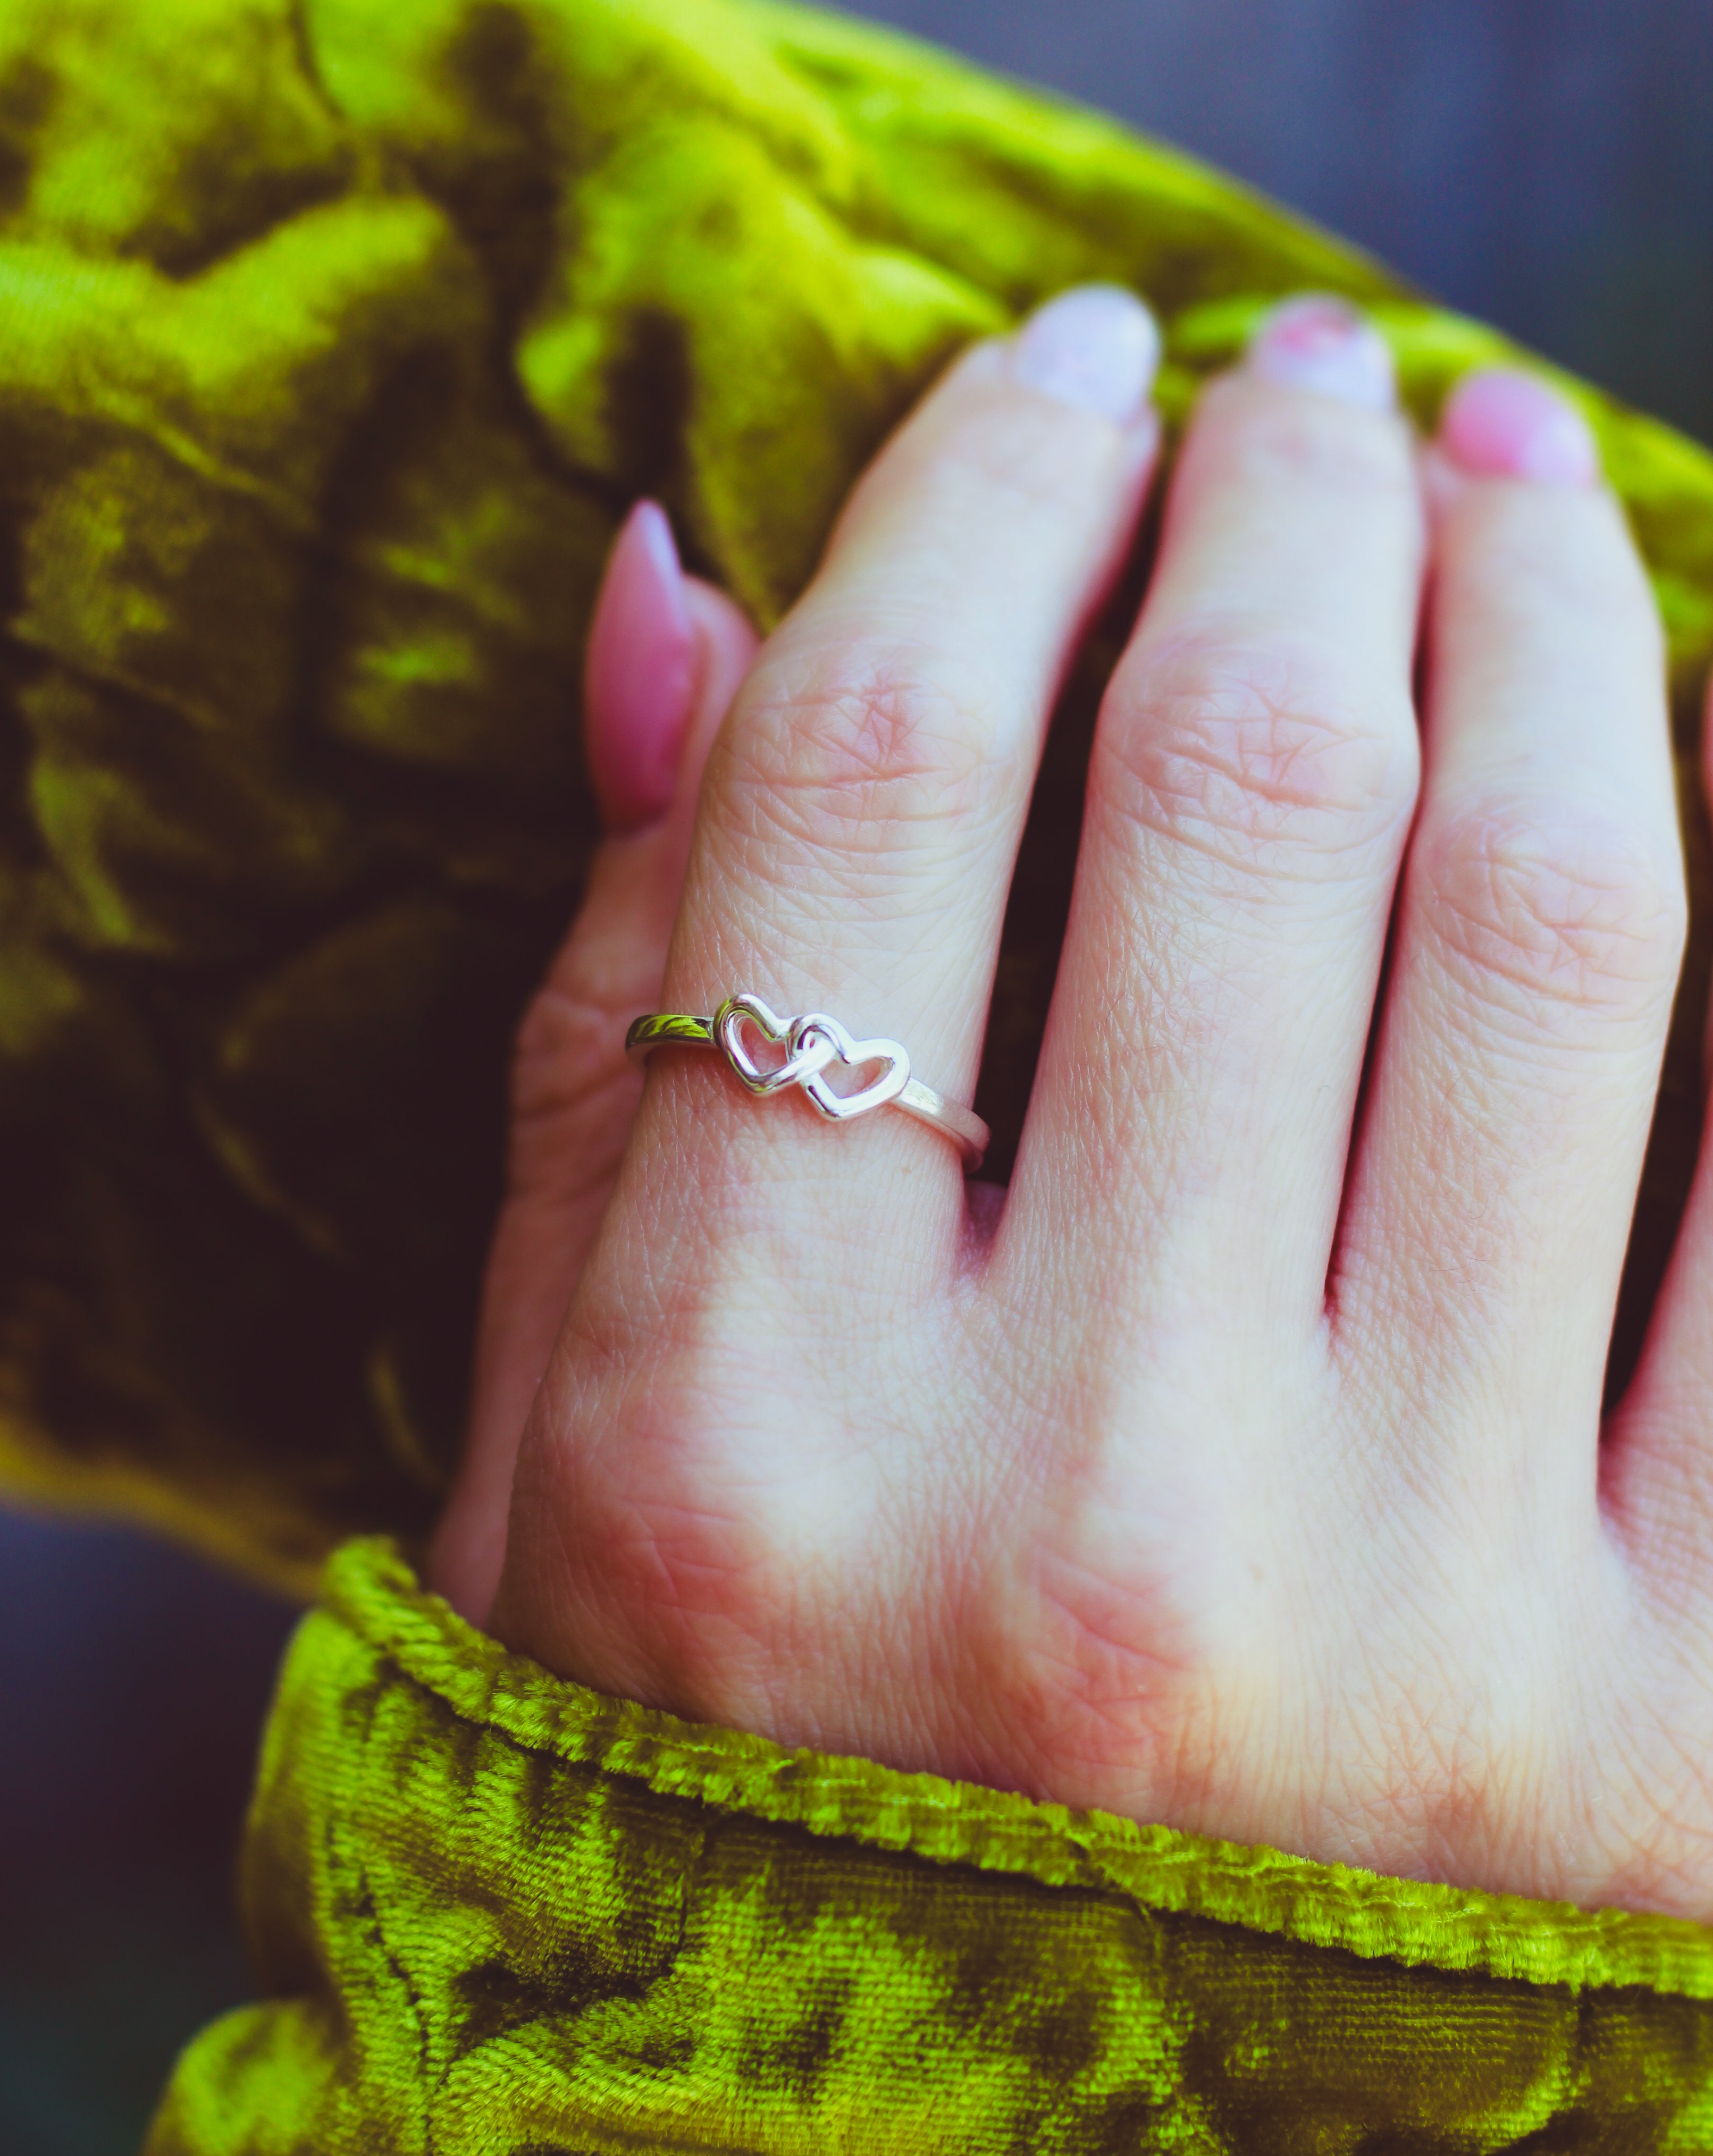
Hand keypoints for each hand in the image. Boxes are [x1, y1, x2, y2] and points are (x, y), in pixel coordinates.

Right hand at [436, 286, 1712, 1918]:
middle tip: (1302, 379)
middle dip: (1284, 498)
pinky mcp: (1681, 1755)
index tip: (1052, 373)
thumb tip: (672, 583)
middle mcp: (1082, 1536)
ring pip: (1559, 933)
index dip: (974, 494)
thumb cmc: (709, 1782)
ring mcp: (1426, 1656)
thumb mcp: (556, 1437)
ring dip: (1548, 618)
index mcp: (731, 1445)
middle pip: (1242, 798)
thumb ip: (609, 1010)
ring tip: (1507, 473)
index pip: (874, 785)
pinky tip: (1662, 764)